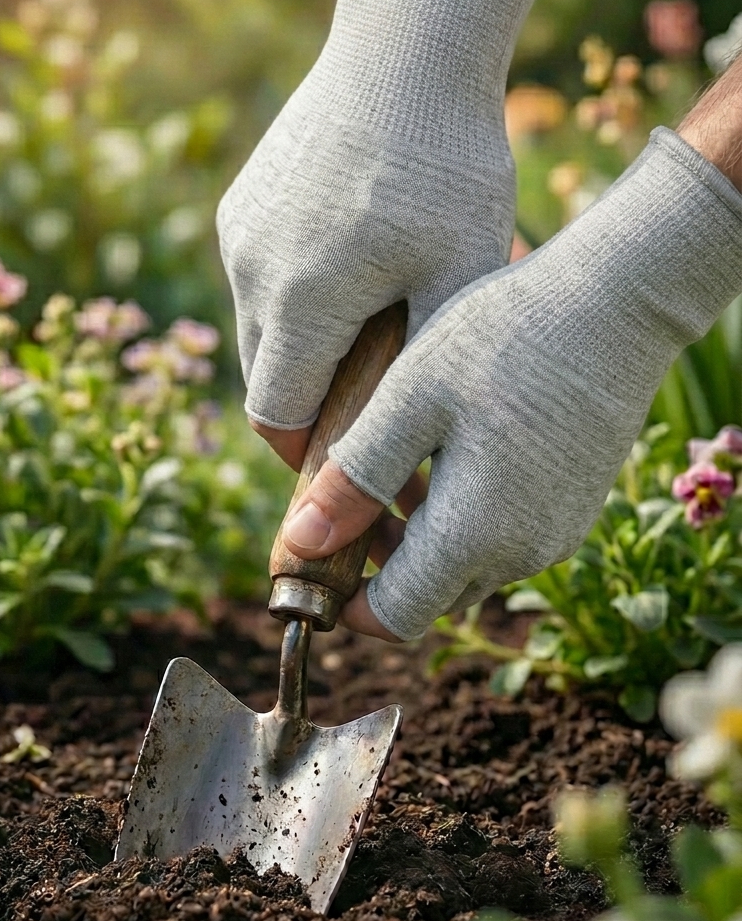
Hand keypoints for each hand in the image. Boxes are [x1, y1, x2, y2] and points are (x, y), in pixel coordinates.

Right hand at [217, 0, 559, 463]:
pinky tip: (359, 279)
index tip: (363, 464)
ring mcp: (240, 230)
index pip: (276, 418)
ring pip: (261, 327)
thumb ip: (424, 366)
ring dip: (305, 351)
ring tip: (377, 338)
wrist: (408, 47)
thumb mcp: (462, 274)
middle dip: (312, 408)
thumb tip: (406, 447)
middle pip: (264, 379)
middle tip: (377, 413)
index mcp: (299, 300)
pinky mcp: (244, 199)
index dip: (315, 456)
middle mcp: (250, 269)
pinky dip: (298, 300)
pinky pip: (260, 276)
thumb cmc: (450, 164)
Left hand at [283, 129, 741, 639]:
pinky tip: (441, 452)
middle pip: (430, 595)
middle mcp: (523, 552)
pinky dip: (461, 518)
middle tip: (337, 496)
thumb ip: (355, 475)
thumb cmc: (506, 336)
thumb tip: (301, 545)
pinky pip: (503, 538)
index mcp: (476, 534)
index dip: (344, 603)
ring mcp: (557, 532)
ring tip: (385, 463)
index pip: (395, 617)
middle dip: (377, 566)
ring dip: (417, 538)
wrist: (619, 303)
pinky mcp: (573, 507)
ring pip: (465, 566)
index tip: (310, 558)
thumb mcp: (411, 397)